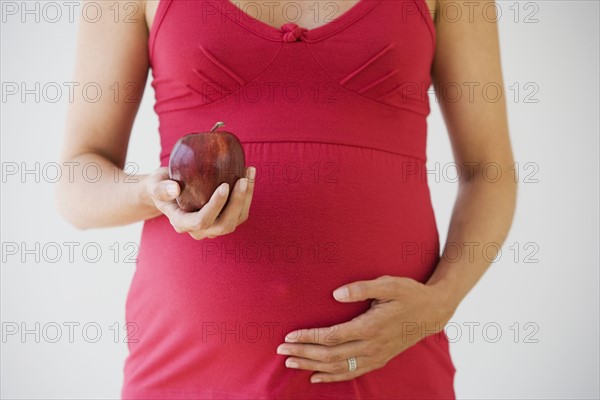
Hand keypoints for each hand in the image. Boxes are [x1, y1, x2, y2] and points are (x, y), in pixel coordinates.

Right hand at [145, 166, 255, 239]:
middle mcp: (199, 230)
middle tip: (242, 179)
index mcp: (182, 223)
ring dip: (246, 198)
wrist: (168, 190)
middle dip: (236, 203)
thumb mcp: (154, 185)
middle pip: (223, 224)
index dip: (215, 206)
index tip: (224, 185)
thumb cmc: (160, 185)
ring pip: (236, 220)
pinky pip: (240, 213)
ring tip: (249, 173)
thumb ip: (160, 188)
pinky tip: (249, 174)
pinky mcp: (224, 219)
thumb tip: (173, 188)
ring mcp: (213, 227)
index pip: (201, 221)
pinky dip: (247, 195)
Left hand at [276, 275, 454, 382]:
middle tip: (281, 351)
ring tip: (290, 362)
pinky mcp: (378, 360)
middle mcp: (371, 345)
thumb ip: (362, 288)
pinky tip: (315, 377)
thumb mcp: (389, 284)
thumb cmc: (409, 293)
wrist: (432, 312)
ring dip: (311, 366)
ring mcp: (375, 356)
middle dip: (303, 354)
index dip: (309, 338)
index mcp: (371, 326)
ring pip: (338, 367)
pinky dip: (331, 377)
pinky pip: (351, 373)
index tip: (289, 336)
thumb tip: (336, 294)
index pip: (332, 336)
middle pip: (330, 355)